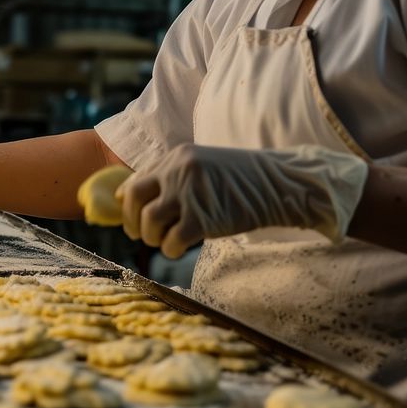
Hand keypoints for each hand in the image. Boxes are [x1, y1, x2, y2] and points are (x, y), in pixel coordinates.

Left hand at [117, 144, 368, 258]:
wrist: (278, 184)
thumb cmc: (239, 180)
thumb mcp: (201, 168)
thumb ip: (172, 178)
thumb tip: (135, 199)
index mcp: (176, 157)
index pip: (134, 181)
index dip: (128, 205)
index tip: (133, 217)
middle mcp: (178, 171)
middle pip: (135, 200)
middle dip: (132, 222)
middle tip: (141, 235)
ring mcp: (190, 194)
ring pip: (149, 222)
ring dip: (152, 237)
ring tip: (165, 241)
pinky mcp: (203, 219)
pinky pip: (170, 241)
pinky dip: (170, 249)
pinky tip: (180, 248)